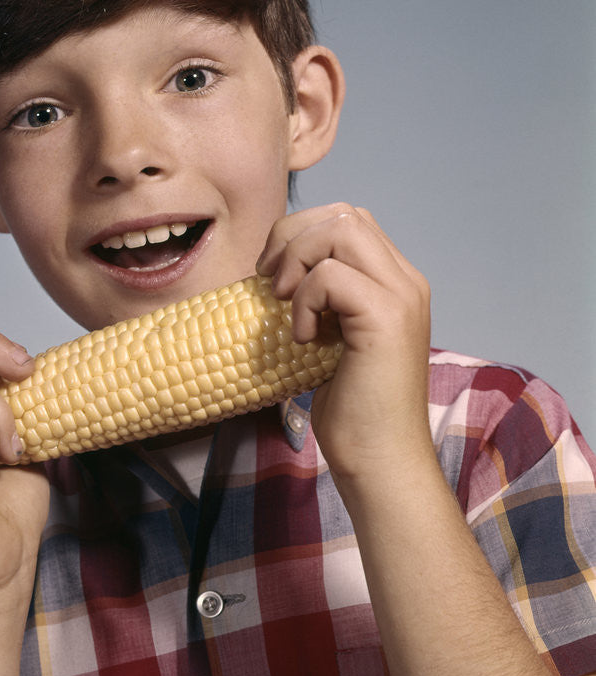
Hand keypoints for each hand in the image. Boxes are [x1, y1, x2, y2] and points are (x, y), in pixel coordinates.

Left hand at [257, 204, 431, 481]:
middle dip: (292, 236)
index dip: (301, 234)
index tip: (273, 277)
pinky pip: (330, 275)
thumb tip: (272, 269)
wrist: (380, 461)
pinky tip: (304, 340)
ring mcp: (402, 296)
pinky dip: (304, 300)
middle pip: (343, 213)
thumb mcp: (331, 338)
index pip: (348, 219)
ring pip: (340, 229)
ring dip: (297, 259)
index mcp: (395, 282)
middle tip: (269, 284)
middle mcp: (406, 281)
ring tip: (285, 304)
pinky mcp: (387, 318)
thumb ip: (322, 298)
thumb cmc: (351, 410)